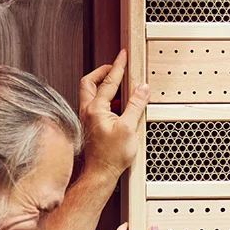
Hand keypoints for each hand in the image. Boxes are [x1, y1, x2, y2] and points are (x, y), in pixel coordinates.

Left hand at [78, 50, 149, 180]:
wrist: (101, 174)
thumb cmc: (111, 156)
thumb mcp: (130, 128)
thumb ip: (135, 105)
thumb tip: (142, 88)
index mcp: (95, 108)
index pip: (109, 81)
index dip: (118, 66)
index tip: (123, 55)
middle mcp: (87, 111)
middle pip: (89, 82)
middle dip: (103, 72)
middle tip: (115, 67)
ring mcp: (87, 118)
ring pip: (90, 93)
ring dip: (103, 85)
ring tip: (119, 85)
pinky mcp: (90, 126)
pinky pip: (95, 105)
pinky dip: (105, 99)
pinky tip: (118, 106)